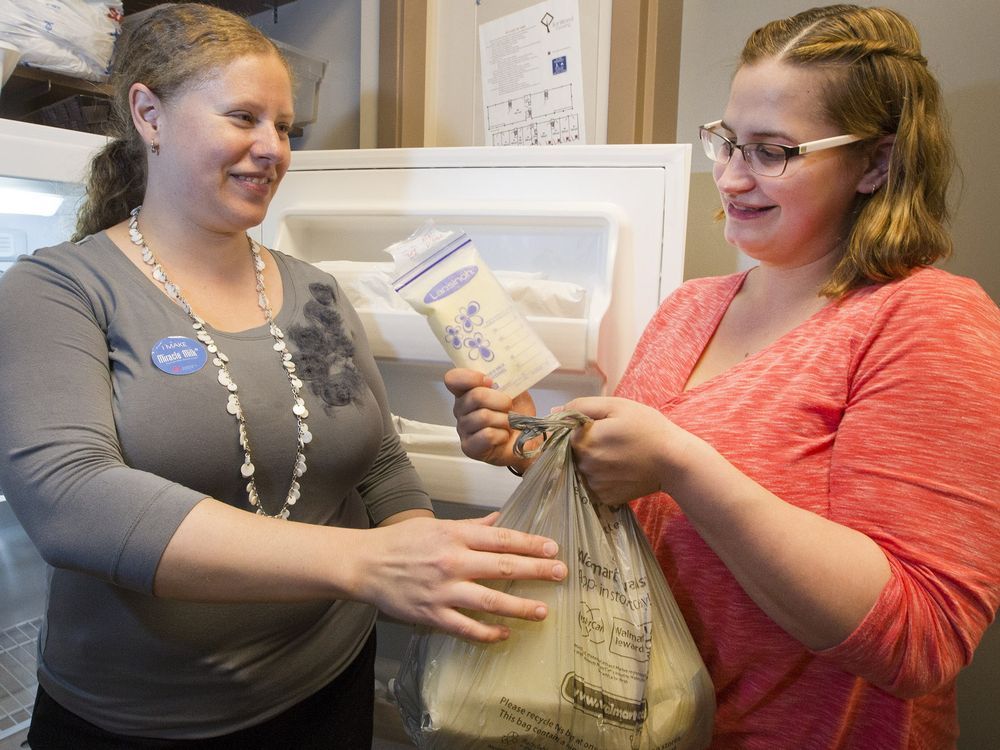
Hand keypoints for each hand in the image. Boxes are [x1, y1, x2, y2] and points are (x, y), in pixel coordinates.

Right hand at [362, 513, 566, 641]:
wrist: (365, 565)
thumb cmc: (400, 542)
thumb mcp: (437, 525)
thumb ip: (471, 527)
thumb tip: (501, 521)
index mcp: (454, 535)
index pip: (501, 538)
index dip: (530, 544)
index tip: (553, 549)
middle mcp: (452, 562)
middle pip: (503, 567)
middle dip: (536, 571)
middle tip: (561, 574)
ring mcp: (443, 591)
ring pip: (490, 601)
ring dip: (520, 607)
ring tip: (542, 611)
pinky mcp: (432, 615)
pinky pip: (466, 628)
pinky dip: (488, 633)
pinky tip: (505, 634)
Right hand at [444, 368, 535, 468]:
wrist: (529, 437)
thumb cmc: (518, 412)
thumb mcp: (516, 389)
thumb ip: (507, 378)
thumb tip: (507, 368)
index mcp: (467, 391)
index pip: (453, 379)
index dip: (470, 377)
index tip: (490, 381)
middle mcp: (460, 409)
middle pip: (475, 396)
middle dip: (500, 400)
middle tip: (509, 406)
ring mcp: (463, 429)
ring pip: (483, 417)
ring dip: (504, 420)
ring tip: (508, 423)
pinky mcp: (469, 447)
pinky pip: (487, 435)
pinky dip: (502, 435)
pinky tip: (503, 436)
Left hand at [565, 396, 684, 505]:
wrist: (675, 461)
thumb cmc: (648, 428)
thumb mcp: (616, 406)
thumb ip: (581, 406)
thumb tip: (553, 412)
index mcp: (583, 441)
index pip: (565, 433)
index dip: (581, 427)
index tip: (601, 426)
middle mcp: (584, 465)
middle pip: (573, 452)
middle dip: (587, 444)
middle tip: (614, 440)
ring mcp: (594, 484)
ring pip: (583, 469)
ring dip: (594, 461)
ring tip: (619, 455)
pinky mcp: (605, 498)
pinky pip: (594, 484)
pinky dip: (603, 477)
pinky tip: (621, 469)